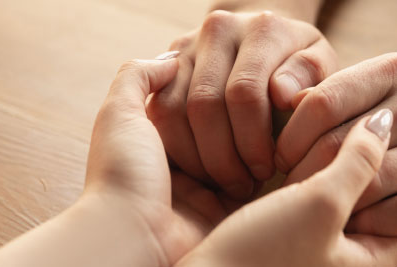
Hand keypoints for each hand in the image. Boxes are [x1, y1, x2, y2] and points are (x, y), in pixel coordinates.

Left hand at [0, 57, 244, 266]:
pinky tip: (277, 160)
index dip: (218, 93)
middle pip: (230, 119)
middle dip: (240, 124)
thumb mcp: (119, 113)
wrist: (134, 234)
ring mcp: (212, 179)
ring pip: (248, 146)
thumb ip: (138, 78)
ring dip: (254, 147)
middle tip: (248, 127)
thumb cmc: (124, 171)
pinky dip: (268, 169)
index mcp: (163, 132)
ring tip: (261, 150)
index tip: (229, 90)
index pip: (204, 95)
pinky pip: (259, 181)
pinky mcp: (231, 204)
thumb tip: (173, 58)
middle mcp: (189, 153)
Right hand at [146, 10, 336, 198]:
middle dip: (223, 157)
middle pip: (204, 104)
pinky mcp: (165, 66)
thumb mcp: (321, 69)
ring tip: (221, 181)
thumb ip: (310, 80)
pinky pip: (158, 113)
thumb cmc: (296, 65)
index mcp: (262, 29)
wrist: (261, 38)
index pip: (244, 93)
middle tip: (242, 186)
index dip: (252, 141)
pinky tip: (200, 168)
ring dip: (196, 158)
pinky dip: (176, 148)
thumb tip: (283, 95)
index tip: (266, 172)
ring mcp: (186, 47)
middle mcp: (218, 30)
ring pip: (173, 111)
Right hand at [177, 110, 396, 266]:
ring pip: (343, 197)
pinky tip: (298, 151)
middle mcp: (348, 256)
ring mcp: (317, 246)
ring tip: (330, 132)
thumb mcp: (320, 204)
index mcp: (370, 260)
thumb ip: (358, 162)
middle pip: (379, 201)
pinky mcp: (288, 235)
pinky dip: (311, 174)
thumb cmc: (262, 256)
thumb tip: (385, 121)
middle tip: (366, 123)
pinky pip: (313, 200)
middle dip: (373, 163)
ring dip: (337, 165)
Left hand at [275, 53, 396, 235]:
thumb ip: (345, 91)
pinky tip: (359, 222)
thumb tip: (291, 104)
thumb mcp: (394, 81)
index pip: (322, 103)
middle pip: (338, 146)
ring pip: (368, 183)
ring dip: (334, 203)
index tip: (282, 156)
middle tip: (291, 189)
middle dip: (302, 174)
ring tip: (319, 208)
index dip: (290, 136)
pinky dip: (373, 223)